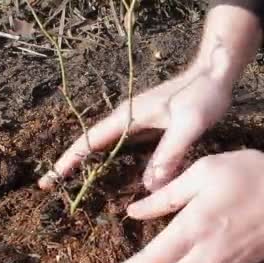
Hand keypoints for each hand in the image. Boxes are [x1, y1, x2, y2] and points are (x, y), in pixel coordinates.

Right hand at [38, 65, 233, 190]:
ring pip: (106, 147)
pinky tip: (113, 177)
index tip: (48, 180)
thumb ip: (169, 153)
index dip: (67, 161)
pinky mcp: (149, 127)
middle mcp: (127, 119)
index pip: (88, 142)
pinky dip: (111, 162)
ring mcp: (137, 122)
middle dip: (69, 164)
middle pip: (90, 144)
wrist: (215, 72)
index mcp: (128, 117)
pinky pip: (123, 148)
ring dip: (89, 164)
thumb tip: (149, 187)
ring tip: (72, 186)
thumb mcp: (188, 125)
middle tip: (51, 188)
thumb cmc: (202, 94)